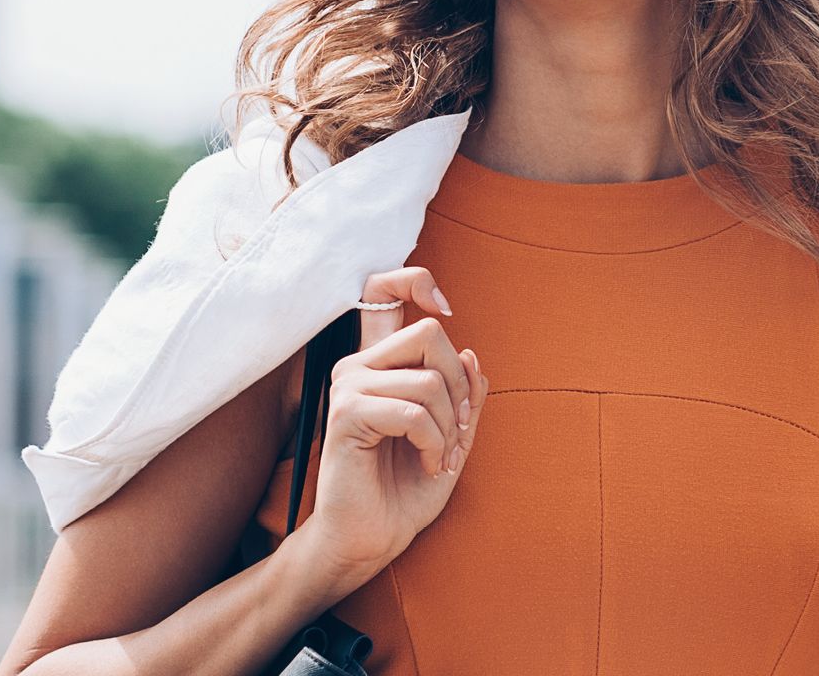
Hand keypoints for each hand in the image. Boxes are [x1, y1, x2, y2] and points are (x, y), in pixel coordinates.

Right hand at [297, 266, 488, 583]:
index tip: (446, 306)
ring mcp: (348, 387)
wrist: (371, 539)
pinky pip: (414, 412)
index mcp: (379, 363)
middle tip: (460, 430)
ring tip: (440, 457)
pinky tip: (428, 465)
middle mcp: (358, 365)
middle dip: (460, 385)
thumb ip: (464, 395)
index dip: (415, 280)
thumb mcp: (452, 436)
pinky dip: (435, 443)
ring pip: (428, 379)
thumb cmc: (405, 490)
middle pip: (430, 333)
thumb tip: (472, 354)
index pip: (382, 289)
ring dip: (450, 426)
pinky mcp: (347, 414)